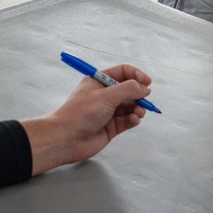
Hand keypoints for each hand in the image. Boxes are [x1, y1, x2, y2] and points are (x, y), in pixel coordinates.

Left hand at [24, 63, 151, 174]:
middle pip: (128, 90)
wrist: (66, 139)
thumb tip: (144, 87)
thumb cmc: (80, 113)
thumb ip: (128, 89)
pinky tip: (133, 119)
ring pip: (129, 106)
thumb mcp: (106, 96)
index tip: (147, 82)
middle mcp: (104, 95)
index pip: (122, 72)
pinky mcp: (110, 127)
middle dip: (138, 94)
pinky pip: (127, 120)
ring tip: (139, 112)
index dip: (136, 76)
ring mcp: (107, 111)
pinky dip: (133, 119)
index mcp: (98, 81)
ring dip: (137, 108)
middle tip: (145, 99)